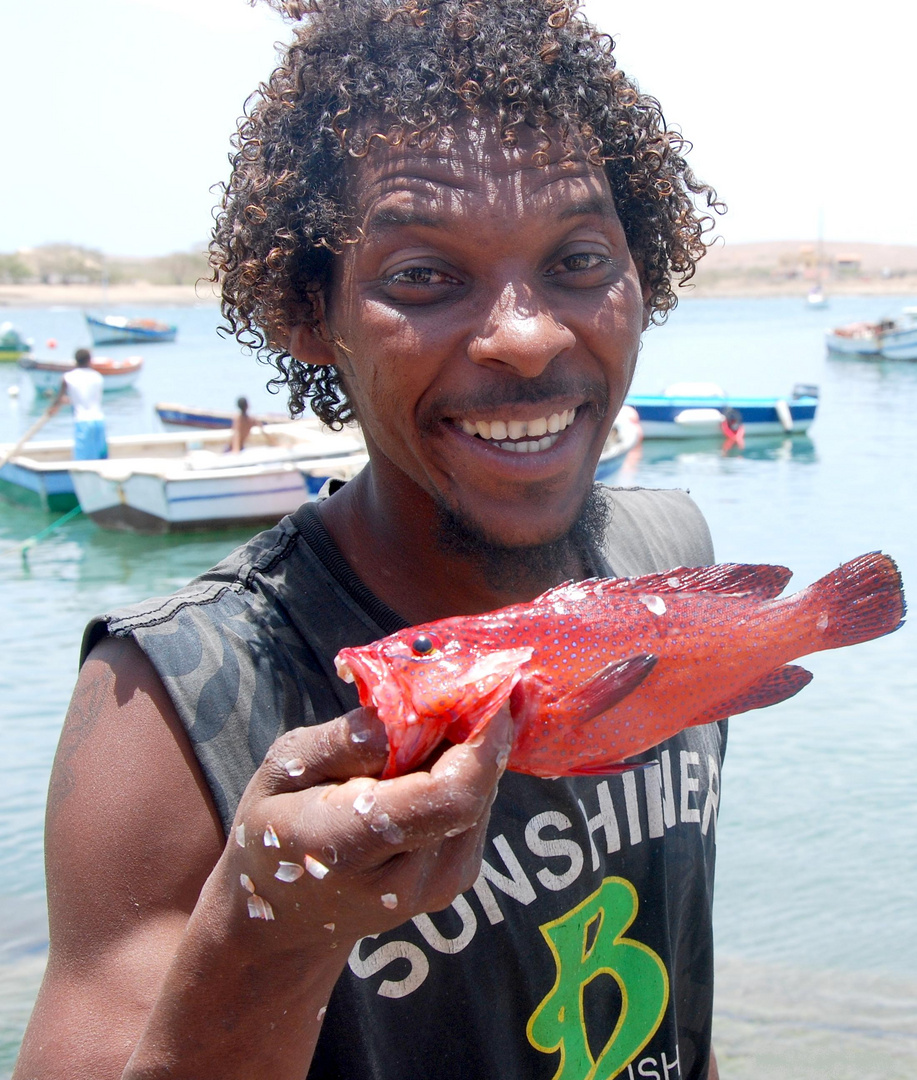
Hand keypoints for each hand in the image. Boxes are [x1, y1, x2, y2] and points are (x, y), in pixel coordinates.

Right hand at [223, 705, 512, 947]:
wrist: (283, 918)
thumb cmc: (276, 825)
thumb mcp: (283, 769)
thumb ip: (344, 741)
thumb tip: (407, 709)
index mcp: (347, 845)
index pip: (446, 796)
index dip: (481, 740)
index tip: (489, 687)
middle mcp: (403, 880)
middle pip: (473, 793)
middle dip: (479, 732)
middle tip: (468, 684)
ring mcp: (435, 889)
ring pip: (482, 799)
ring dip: (471, 753)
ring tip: (435, 723)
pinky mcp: (453, 882)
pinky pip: (477, 812)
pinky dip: (465, 776)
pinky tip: (430, 762)